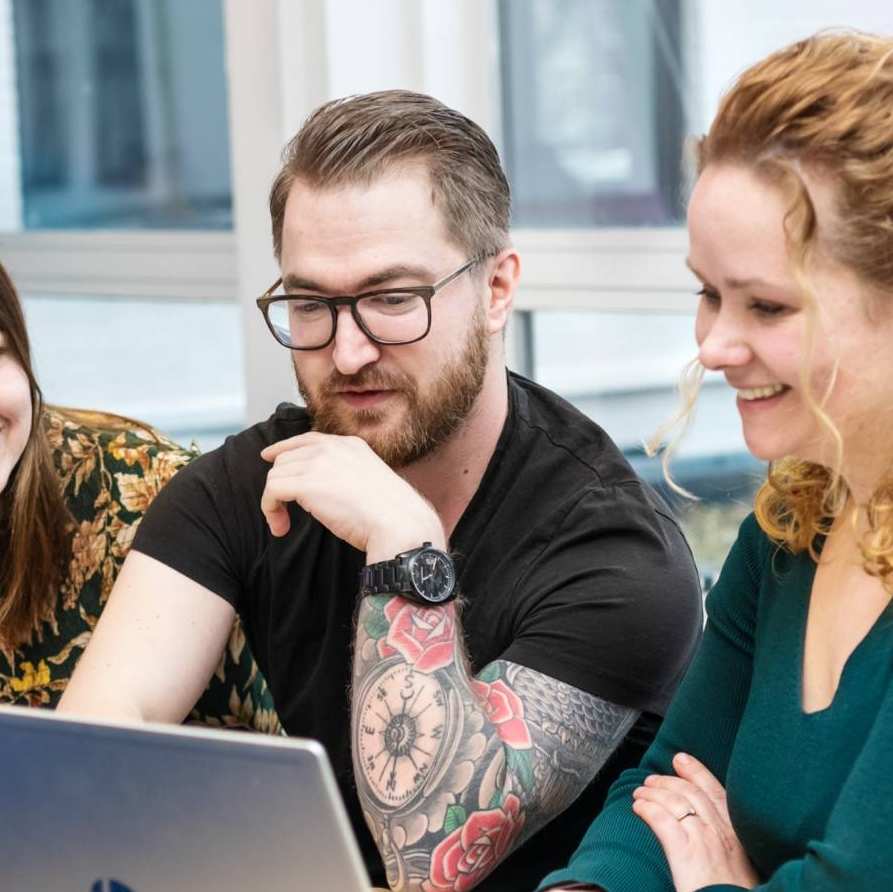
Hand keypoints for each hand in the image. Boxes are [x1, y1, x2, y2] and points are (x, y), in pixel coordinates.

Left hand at [260, 432, 444, 559]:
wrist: (398, 523)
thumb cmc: (390, 513)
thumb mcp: (369, 480)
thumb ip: (346, 475)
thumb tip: (323, 490)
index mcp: (350, 445)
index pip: (307, 439)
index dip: (284, 448)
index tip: (270, 457)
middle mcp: (332, 448)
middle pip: (285, 459)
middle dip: (279, 484)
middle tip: (284, 512)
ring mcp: (318, 464)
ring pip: (275, 476)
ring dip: (273, 502)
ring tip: (283, 524)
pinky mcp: (306, 484)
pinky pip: (272, 491)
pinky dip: (270, 510)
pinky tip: (281, 527)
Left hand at [632, 753, 757, 891]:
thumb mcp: (742, 870)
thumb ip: (728, 849)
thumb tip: (710, 840)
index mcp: (737, 837)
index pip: (716, 793)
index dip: (696, 772)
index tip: (682, 759)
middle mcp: (721, 832)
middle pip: (691, 792)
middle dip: (669, 779)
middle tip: (652, 778)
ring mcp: (703, 840)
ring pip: (675, 801)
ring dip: (653, 793)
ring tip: (639, 793)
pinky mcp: (686, 853)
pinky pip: (662, 820)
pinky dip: (648, 809)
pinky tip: (638, 808)